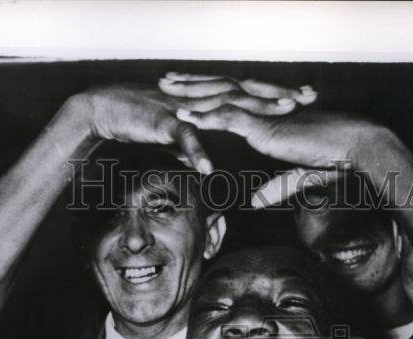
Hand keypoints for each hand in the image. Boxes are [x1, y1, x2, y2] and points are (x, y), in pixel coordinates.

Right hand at [79, 77, 315, 175]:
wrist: (107, 108)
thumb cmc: (141, 120)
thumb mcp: (174, 134)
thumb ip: (192, 144)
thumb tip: (203, 161)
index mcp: (208, 101)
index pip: (249, 96)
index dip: (276, 96)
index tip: (305, 100)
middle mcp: (202, 98)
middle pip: (246, 95)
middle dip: (276, 98)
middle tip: (305, 100)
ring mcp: (185, 108)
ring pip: (223, 110)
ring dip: (250, 114)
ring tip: (276, 125)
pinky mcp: (164, 121)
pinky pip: (184, 137)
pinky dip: (196, 152)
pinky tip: (208, 168)